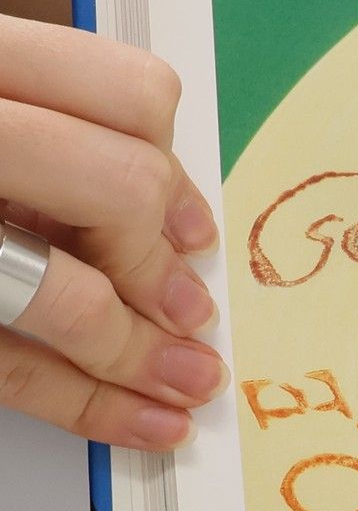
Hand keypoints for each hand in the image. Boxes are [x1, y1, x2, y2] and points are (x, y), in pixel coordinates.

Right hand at [0, 12, 225, 446]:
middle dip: (159, 264)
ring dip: (139, 351)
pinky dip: (89, 403)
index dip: (173, 168)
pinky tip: (136, 417)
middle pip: (118, 188)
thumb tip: (163, 214)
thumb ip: (41, 137)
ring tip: (179, 375)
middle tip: (181, 304)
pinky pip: (10, 367)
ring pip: (66, 293)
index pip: (124, 92)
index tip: (187, 222)